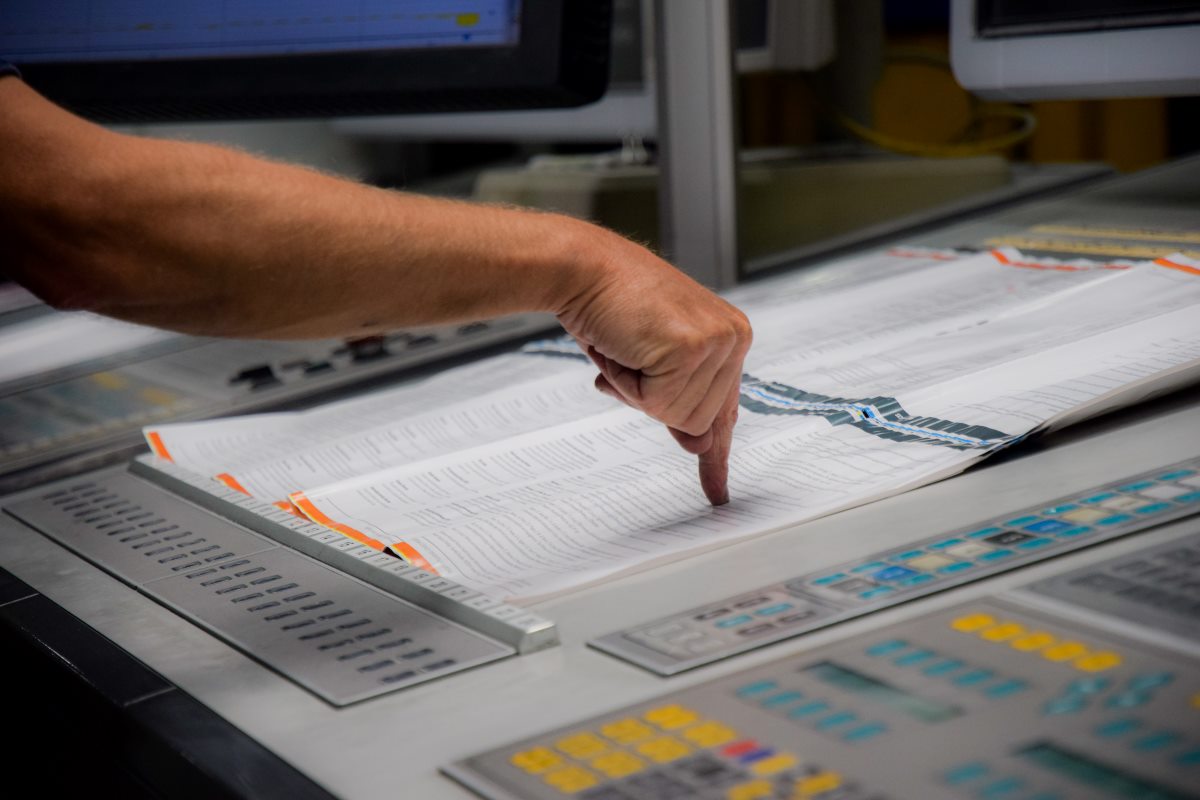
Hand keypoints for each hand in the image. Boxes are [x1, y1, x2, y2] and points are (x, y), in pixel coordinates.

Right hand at [555, 226, 751, 504]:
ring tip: (624, 347)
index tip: (718, 492)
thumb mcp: (648, 361)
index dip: (716, 455)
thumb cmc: (610, 305)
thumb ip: (677, 401)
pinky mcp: (692, 349)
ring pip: (679, 416)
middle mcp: (732, 338)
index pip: (724, 409)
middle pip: (697, 420)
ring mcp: (716, 342)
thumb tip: (698, 446)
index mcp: (728, 337)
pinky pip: (658, 403)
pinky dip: (628, 384)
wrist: (583, 268)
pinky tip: (623, 348)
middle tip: (629, 357)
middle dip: (651, 399)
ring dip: (636, 389)